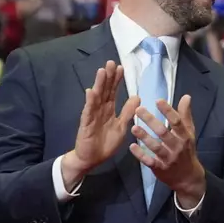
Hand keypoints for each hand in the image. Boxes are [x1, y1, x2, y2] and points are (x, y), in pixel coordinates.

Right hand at [63, 61, 139, 182]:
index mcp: (109, 110)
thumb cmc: (106, 143)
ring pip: (96, 97)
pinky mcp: (86, 124)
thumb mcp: (121, 127)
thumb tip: (137, 96)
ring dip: (99, 84)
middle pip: (105, 90)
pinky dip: (90, 101)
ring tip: (102, 71)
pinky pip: (88, 111)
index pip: (113, 92)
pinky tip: (91, 91)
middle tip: (111, 62)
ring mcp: (92, 115)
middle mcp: (100, 109)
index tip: (121, 68)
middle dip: (108, 77)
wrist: (91, 159)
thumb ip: (127, 112)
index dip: (116, 80)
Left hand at [130, 95, 205, 206]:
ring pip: (155, 147)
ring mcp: (168, 158)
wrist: (188, 177)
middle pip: (164, 132)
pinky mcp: (160, 168)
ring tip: (133, 127)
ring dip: (144, 137)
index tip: (158, 100)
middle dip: (151, 121)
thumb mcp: (189, 132)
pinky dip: (141, 154)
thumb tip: (186, 96)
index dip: (168, 111)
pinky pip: (149, 161)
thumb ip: (185, 115)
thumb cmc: (187, 150)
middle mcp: (177, 146)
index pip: (177, 121)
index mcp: (184, 136)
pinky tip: (132, 147)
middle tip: (138, 110)